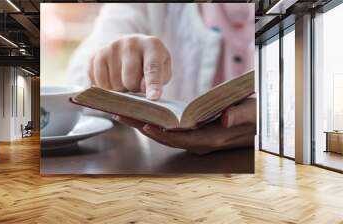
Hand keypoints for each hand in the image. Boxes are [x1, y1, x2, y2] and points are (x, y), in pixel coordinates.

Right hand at [88, 35, 171, 99]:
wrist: (130, 47)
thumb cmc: (150, 62)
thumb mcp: (163, 69)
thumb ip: (159, 80)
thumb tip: (143, 88)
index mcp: (152, 45)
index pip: (152, 68)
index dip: (153, 84)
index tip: (153, 97)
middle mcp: (131, 43)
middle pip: (130, 80)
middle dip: (134, 89)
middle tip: (137, 84)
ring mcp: (111, 48)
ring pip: (115, 84)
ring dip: (121, 89)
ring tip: (125, 79)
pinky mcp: (96, 56)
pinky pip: (101, 84)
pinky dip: (108, 88)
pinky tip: (114, 79)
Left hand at [113, 97, 255, 154]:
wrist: (259, 122)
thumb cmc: (256, 115)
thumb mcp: (253, 112)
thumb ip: (240, 115)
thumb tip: (225, 118)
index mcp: (213, 138)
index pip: (183, 139)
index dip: (164, 134)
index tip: (145, 125)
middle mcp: (201, 144)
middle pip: (167, 138)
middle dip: (144, 128)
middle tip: (122, 115)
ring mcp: (197, 141)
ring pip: (166, 136)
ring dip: (145, 125)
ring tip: (126, 113)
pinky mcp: (194, 135)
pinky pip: (171, 132)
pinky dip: (156, 124)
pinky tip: (144, 114)